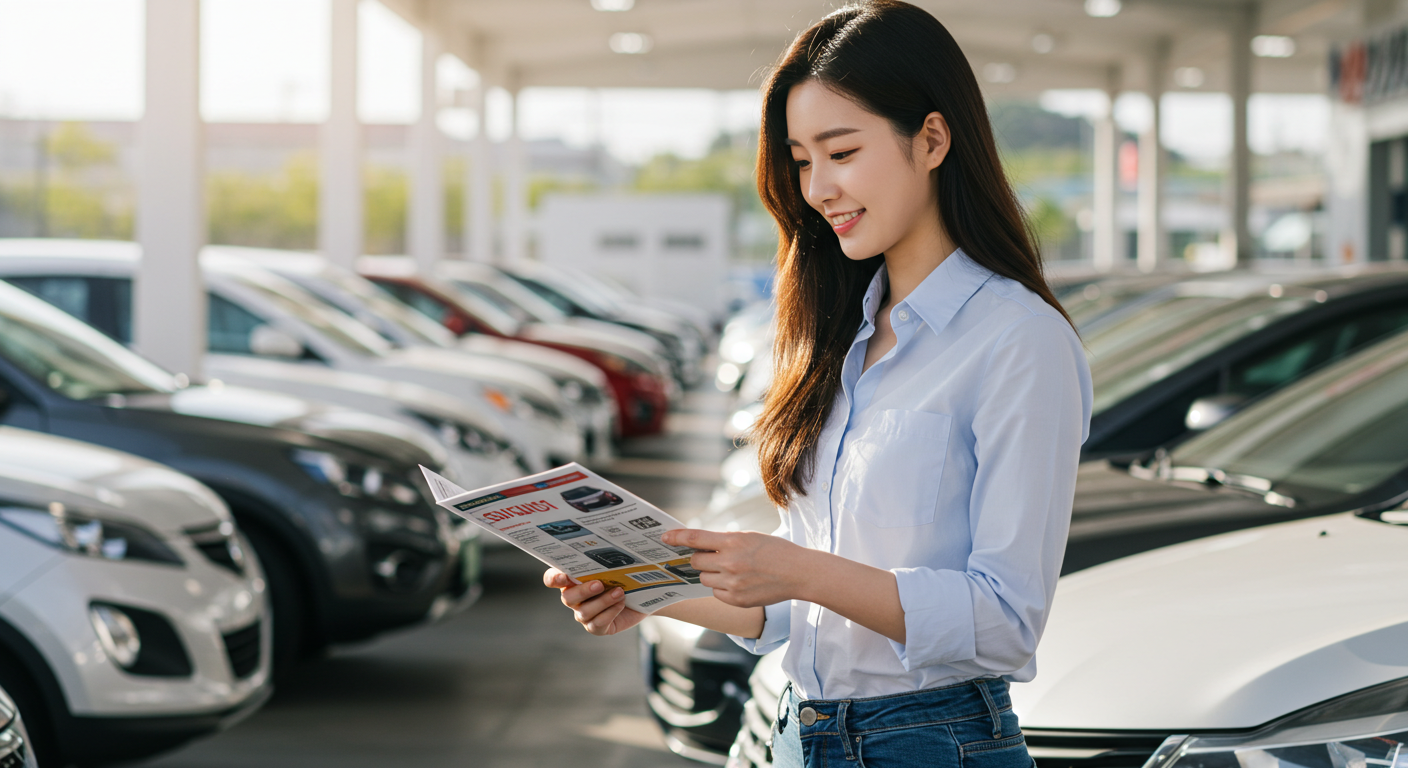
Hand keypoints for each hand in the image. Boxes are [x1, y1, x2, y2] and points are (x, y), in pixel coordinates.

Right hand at [543, 568, 646, 635]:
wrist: (641, 595)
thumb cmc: (625, 576)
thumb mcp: (616, 565)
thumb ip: (606, 559)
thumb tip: (610, 543)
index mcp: (572, 580)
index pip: (552, 579)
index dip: (553, 578)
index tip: (563, 576)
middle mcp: (574, 599)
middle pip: (567, 598)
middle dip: (583, 591)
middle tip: (599, 584)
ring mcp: (584, 615)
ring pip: (584, 612)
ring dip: (602, 601)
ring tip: (619, 592)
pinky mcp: (597, 628)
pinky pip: (598, 624)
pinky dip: (610, 613)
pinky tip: (621, 604)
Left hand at [662, 529, 808, 607]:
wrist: (799, 573)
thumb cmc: (776, 551)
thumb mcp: (749, 537)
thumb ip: (725, 541)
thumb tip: (701, 546)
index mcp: (733, 542)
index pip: (696, 538)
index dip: (677, 537)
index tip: (664, 537)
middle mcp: (730, 562)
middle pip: (696, 561)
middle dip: (699, 558)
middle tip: (711, 556)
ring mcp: (733, 583)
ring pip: (704, 579)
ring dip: (711, 573)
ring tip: (732, 570)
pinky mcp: (737, 600)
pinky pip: (716, 593)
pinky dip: (721, 588)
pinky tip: (738, 582)